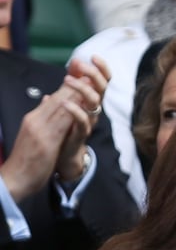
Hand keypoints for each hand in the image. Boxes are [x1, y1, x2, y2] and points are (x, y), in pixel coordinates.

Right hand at [0, 76, 99, 201]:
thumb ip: (42, 121)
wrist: (13, 179)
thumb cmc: (25, 160)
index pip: (52, 99)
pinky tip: (83, 105)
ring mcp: (39, 130)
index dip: (67, 86)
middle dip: (73, 83)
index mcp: (33, 119)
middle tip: (87, 70)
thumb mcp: (33, 137)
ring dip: (75, 92)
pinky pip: (61, 124)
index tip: (80, 75)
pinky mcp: (45, 141)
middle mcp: (35, 120)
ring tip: (88, 81)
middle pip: (57, 98)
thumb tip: (48, 103)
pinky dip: (73, 112)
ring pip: (60, 106)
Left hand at [54, 55, 109, 182]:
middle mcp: (95, 109)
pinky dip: (75, 110)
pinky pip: (82, 121)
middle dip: (94, 74)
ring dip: (82, 88)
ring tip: (66, 80)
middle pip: (102, 88)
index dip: (102, 68)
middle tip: (81, 65)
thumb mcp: (69, 99)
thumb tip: (74, 62)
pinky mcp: (81, 133)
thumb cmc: (67, 124)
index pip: (104, 81)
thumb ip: (72, 83)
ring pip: (95, 102)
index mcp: (92, 99)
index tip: (94, 56)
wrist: (64, 153)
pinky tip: (64, 102)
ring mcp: (90, 121)